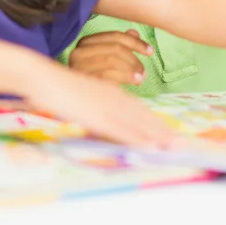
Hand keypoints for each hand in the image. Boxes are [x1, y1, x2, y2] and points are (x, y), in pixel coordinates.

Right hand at [21, 67, 175, 147]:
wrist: (42, 76)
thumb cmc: (58, 87)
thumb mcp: (83, 95)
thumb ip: (97, 104)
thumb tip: (104, 117)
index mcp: (110, 92)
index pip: (139, 110)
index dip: (156, 123)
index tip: (172, 134)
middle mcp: (113, 98)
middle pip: (144, 117)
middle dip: (163, 132)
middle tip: (183, 145)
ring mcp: (105, 107)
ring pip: (137, 123)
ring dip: (157, 136)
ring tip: (174, 147)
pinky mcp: (96, 115)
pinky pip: (121, 129)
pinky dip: (137, 138)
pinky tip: (150, 146)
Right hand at [66, 30, 151, 85]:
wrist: (82, 103)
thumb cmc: (96, 80)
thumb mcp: (109, 61)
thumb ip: (119, 45)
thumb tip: (134, 32)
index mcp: (85, 43)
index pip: (114, 36)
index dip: (135, 42)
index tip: (150, 51)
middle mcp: (78, 52)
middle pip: (114, 47)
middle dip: (134, 58)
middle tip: (144, 70)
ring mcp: (79, 67)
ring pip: (112, 60)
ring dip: (132, 68)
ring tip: (141, 77)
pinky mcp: (83, 81)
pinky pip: (108, 75)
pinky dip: (126, 76)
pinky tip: (136, 81)